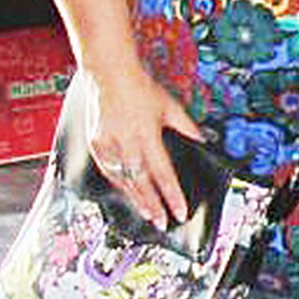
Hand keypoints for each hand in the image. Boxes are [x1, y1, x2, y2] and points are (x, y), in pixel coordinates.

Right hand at [83, 65, 202, 228]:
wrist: (110, 75)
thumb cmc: (143, 90)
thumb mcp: (171, 106)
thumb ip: (188, 127)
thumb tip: (203, 144)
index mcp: (147, 134)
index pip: (162, 172)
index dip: (171, 194)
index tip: (179, 211)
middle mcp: (126, 141)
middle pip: (141, 181)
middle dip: (153, 205)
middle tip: (162, 222)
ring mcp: (108, 143)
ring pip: (123, 180)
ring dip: (136, 199)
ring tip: (148, 214)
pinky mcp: (96, 143)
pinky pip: (108, 171)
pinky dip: (119, 185)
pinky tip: (128, 194)